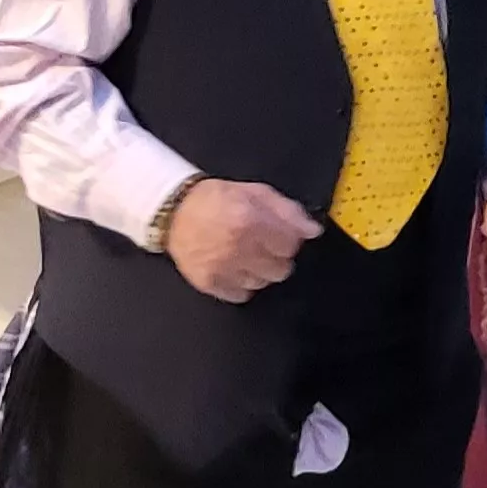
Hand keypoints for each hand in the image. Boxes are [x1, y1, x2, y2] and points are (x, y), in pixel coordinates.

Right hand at [165, 178, 321, 303]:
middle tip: (263, 244)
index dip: (289, 239)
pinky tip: (235, 267)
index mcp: (250, 221)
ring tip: (247, 254)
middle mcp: (237, 248)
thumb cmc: (216, 199)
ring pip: (263, 283)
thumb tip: (313, 231)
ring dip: (261, 270)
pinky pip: (242, 294)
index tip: (281, 235)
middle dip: (277, 256)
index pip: (291, 245)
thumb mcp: (256, 193)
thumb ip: (288, 211)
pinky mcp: (209, 283)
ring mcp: (222, 269)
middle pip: (281, 269)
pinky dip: (242, 283)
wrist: (174, 212)